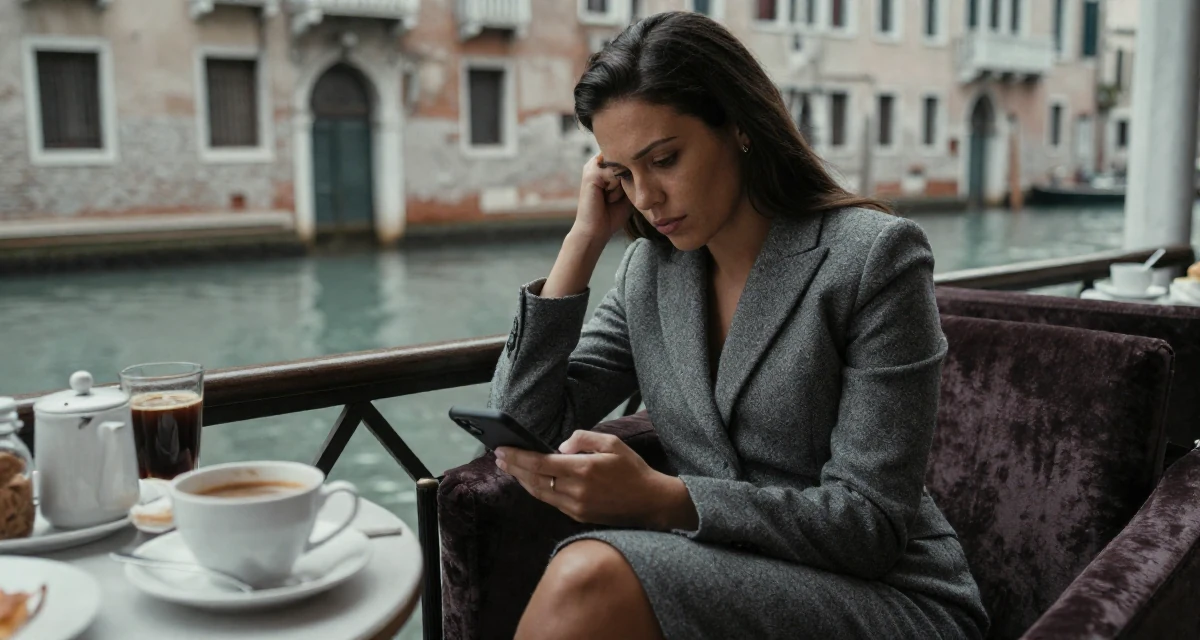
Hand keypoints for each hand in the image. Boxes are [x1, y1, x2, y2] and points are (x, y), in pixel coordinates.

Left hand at [494, 430, 694, 529]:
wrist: (651, 503)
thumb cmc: (633, 469)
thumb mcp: (613, 443)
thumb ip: (584, 438)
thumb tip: (560, 445)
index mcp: (583, 469)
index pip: (540, 462)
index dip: (518, 456)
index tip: (502, 449)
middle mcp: (576, 491)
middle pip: (534, 479)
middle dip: (514, 467)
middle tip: (498, 457)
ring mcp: (576, 506)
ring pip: (539, 493)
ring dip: (522, 480)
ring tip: (509, 467)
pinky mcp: (578, 516)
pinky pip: (551, 501)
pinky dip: (537, 489)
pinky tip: (530, 481)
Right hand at [574, 153, 633, 241]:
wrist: (597, 231)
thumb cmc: (612, 214)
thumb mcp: (628, 191)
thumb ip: (633, 175)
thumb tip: (644, 162)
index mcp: (605, 164)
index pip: (628, 157)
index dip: (633, 173)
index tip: (624, 192)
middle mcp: (597, 162)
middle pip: (625, 160)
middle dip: (627, 178)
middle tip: (615, 197)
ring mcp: (592, 166)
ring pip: (621, 167)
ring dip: (621, 185)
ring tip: (611, 198)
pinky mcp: (590, 174)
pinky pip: (614, 174)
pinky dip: (615, 189)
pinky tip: (606, 198)